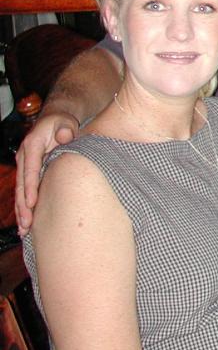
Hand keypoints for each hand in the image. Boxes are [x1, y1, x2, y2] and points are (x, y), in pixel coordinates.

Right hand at [15, 110, 79, 234]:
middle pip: (22, 184)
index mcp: (33, 145)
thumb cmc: (63, 122)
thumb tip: (64, 137)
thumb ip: (65, 130)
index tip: (32, 203)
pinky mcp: (28, 172)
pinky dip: (24, 206)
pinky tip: (26, 223)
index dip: (30, 187)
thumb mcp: (65, 122)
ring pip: (20, 191)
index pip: (31, 169)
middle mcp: (25, 156)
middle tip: (26, 224)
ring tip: (24, 230)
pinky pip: (24, 191)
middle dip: (23, 206)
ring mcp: (25, 165)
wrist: (55, 119)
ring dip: (21, 211)